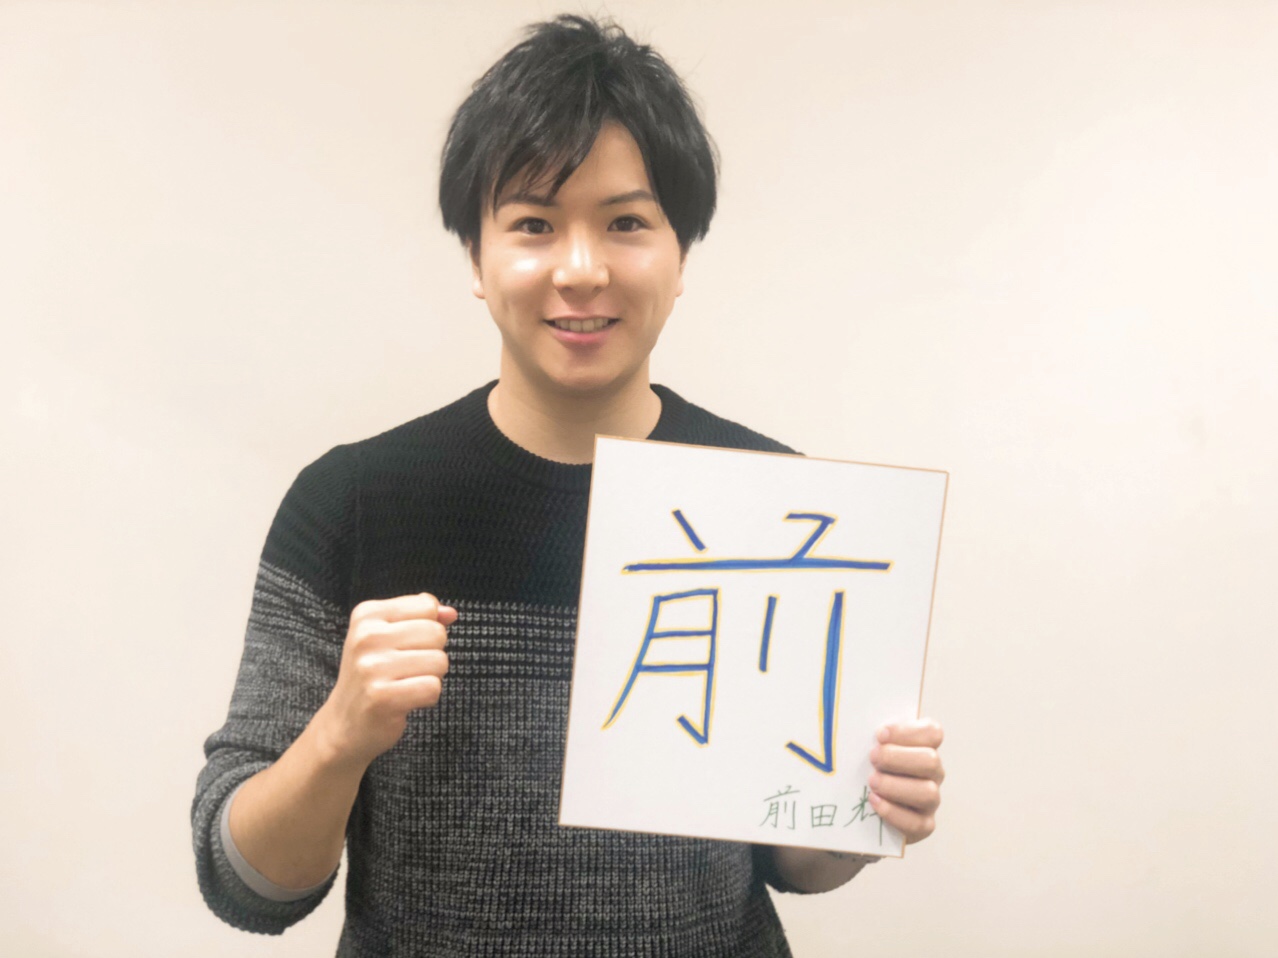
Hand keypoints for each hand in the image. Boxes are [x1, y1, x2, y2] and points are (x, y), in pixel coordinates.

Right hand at [316, 593, 456, 768]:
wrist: (344, 724)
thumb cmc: (372, 675)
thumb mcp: (387, 636)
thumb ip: (422, 618)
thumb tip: (451, 613)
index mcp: (367, 615)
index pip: (427, 606)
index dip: (428, 627)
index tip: (406, 644)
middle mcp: (366, 637)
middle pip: (437, 633)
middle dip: (432, 653)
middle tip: (406, 669)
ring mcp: (372, 668)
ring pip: (440, 661)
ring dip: (431, 676)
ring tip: (405, 684)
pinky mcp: (382, 697)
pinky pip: (433, 688)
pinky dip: (427, 697)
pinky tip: (406, 700)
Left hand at [868, 718, 943, 844]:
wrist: (865, 806)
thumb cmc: (869, 767)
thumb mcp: (870, 746)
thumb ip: (870, 734)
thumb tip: (853, 722)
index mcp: (924, 747)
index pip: (932, 732)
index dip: (908, 731)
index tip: (880, 734)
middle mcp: (933, 772)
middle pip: (930, 761)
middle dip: (898, 758)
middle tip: (873, 757)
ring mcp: (931, 799)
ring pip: (928, 792)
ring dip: (896, 786)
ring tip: (872, 781)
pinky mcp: (923, 825)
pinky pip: (916, 823)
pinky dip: (893, 812)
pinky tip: (874, 801)